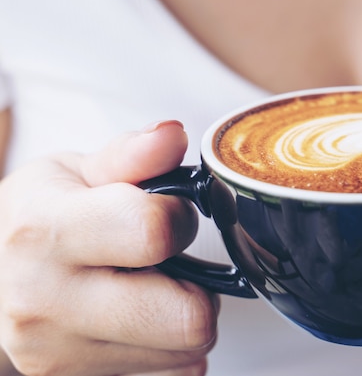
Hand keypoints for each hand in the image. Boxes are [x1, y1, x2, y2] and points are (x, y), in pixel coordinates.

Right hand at [0, 121, 217, 375]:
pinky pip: (167, 375)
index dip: (179, 220)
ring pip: (186, 354)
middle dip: (199, 290)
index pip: (154, 233)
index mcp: (46, 231)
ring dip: (183, 321)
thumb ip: (132, 154)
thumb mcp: (75, 170)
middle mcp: (46, 302)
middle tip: (171, 268)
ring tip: (147, 291)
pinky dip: (166, 350)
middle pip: (188, 319)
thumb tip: (174, 135)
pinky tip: (137, 321)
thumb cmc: (37, 217)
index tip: (169, 215)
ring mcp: (57, 354)